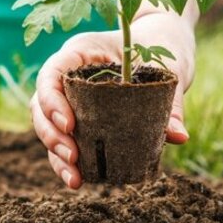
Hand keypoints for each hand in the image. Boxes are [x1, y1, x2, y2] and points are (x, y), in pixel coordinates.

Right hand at [31, 10, 195, 188]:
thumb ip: (171, 102)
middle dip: (51, 133)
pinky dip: (68, 159)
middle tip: (73, 157)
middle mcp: (70, 72)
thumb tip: (179, 137)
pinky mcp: (82, 114)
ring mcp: (72, 94)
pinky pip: (66, 136)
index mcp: (83, 50)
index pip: (52, 72)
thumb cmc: (162, 46)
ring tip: (74, 178)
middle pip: (43, 103)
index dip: (53, 100)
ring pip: (48, 124)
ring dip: (55, 153)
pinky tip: (78, 180)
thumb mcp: (169, 68)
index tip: (70, 125)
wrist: (164, 42)